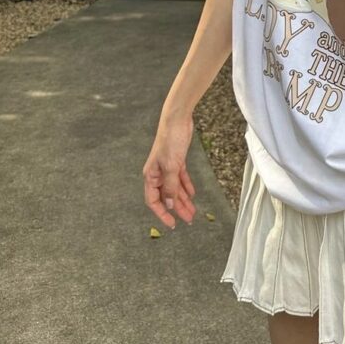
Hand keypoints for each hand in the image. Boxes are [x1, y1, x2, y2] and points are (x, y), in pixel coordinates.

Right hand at [142, 112, 196, 227]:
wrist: (177, 120)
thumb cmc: (170, 140)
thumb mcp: (171, 166)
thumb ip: (170, 187)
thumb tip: (168, 204)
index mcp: (151, 176)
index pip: (154, 201)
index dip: (162, 213)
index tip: (172, 223)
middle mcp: (158, 174)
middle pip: (167, 196)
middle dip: (177, 208)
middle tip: (188, 219)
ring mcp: (167, 167)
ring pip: (175, 188)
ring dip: (184, 199)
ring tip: (193, 211)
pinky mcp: (177, 161)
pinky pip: (181, 178)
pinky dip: (186, 186)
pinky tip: (192, 194)